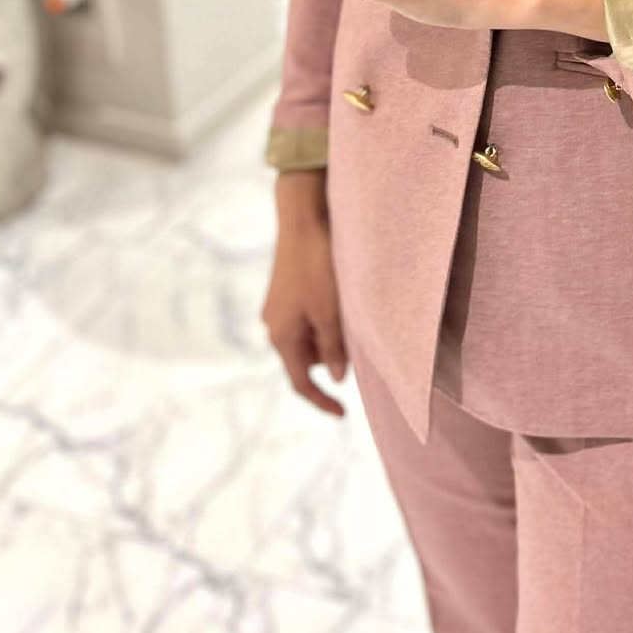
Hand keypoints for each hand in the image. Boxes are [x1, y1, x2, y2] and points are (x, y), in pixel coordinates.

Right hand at [262, 215, 348, 417]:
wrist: (303, 218)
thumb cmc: (317, 265)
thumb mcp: (330, 311)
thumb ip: (333, 347)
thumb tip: (336, 377)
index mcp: (281, 336)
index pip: (300, 382)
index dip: (322, 401)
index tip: (344, 414)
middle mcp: (274, 325)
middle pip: (305, 359)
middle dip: (329, 360)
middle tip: (358, 346)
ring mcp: (278, 307)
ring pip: (308, 337)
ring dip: (329, 337)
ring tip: (352, 318)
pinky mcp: (286, 290)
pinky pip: (307, 318)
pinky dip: (324, 320)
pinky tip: (342, 303)